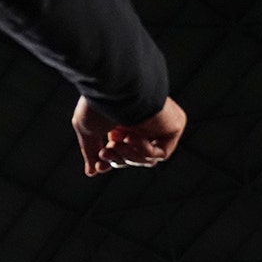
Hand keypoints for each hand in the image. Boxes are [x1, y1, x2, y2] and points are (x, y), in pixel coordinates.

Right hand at [72, 96, 186, 176]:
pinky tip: (133, 136)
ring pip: (147, 159)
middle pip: (134, 157)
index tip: (100, 166)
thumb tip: (92, 172)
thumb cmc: (99, 104)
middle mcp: (142, 121)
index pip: (122, 150)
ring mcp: (158, 124)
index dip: (112, 161)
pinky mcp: (172, 126)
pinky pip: (161, 153)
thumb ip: (91, 152)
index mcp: (123, 119)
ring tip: (117, 143)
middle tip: (105, 153)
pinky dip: (144, 150)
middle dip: (118, 159)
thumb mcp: (88, 130)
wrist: (116, 89)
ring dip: (129, 156)